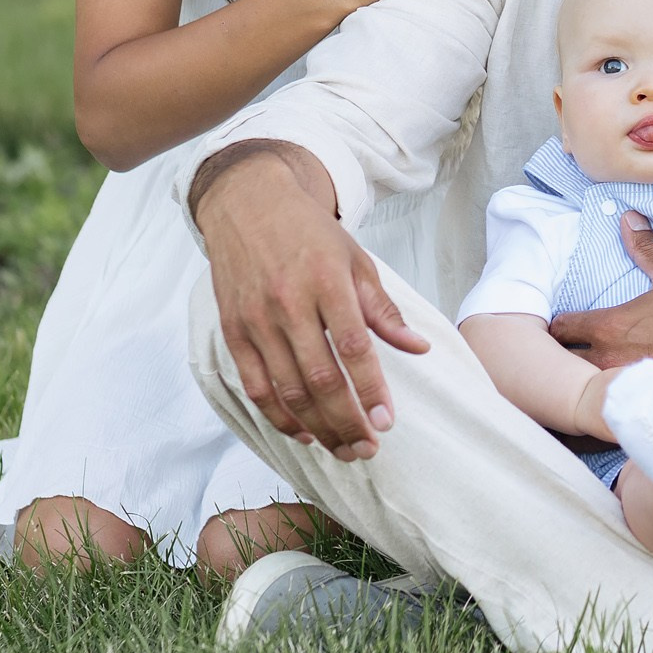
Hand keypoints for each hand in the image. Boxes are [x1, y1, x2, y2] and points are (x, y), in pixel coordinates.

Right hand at [197, 149, 433, 457]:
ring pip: (287, 390)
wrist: (248, 204)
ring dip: (318, 427)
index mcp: (327, 282)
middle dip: (347, 421)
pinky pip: (255, 386)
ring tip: (343, 448)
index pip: (354, 348)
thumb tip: (419, 348)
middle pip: (320, 379)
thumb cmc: (310, 234)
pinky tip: (304, 431)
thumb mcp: (356, 260)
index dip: (371, 390)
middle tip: (368, 448)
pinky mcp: (233, 331)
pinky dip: (279, 416)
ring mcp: (256, 320)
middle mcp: (289, 303)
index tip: (387, 421)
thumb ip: (384, 310)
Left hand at [549, 212, 652, 412]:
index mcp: (610, 327)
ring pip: (584, 390)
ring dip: (585, 380)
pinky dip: (612, 400)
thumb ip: (645, 247)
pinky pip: (612, 409)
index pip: (559, 329)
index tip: (573, 324)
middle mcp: (609, 362)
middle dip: (566, 355)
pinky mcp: (643, 412)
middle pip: (562, 364)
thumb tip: (628, 218)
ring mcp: (625, 392)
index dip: (562, 325)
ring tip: (597, 371)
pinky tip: (624, 392)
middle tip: (581, 348)